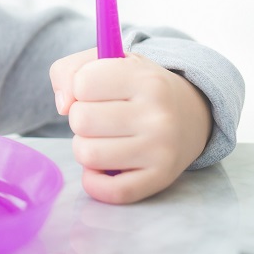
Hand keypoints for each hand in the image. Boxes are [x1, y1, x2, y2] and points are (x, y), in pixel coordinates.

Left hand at [50, 49, 211, 204]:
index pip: (82, 83)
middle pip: (80, 120)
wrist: (190, 113)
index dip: (79, 88)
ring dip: (85, 147)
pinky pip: (110, 191)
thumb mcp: (105, 62)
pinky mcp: (160, 179)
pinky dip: (95, 182)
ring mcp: (161, 150)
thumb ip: (67, 71)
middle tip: (101, 118)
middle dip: (80, 119)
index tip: (97, 91)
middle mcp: (158, 115)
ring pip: (87, 154)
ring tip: (104, 139)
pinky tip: (103, 167)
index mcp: (145, 78)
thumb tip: (62, 106)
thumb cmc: (134, 86)